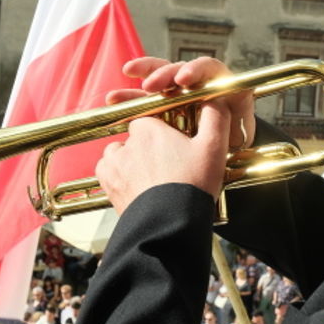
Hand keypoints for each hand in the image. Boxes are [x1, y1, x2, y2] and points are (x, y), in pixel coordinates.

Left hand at [95, 99, 232, 214]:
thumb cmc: (192, 186)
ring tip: (152, 178)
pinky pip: (107, 171)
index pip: (152, 119)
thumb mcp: (213, 147)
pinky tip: (136, 186)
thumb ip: (215, 117)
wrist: (169, 224)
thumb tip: (215, 99)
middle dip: (149, 148)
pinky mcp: (108, 184)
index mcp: (150, 129)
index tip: (176, 147)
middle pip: (136, 137)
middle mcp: (127, 142)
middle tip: (169, 166)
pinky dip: (118, 176)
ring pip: (120, 153)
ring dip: (131, 161)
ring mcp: (114, 164)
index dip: (165, 132)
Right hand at [105, 55, 254, 150]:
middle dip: (160, 75)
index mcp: (214, 82)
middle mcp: (193, 84)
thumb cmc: (233, 138)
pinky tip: (114, 101)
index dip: (194, 70)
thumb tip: (226, 96)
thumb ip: (230, 108)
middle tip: (149, 86)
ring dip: (136, 85)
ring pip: (154, 83)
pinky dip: (129, 99)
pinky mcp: (160, 107)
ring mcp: (175, 95)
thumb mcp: (237, 126)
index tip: (183, 80)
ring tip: (118, 94)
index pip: (204, 68)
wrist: (222, 157)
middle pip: (174, 70)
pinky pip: (144, 99)